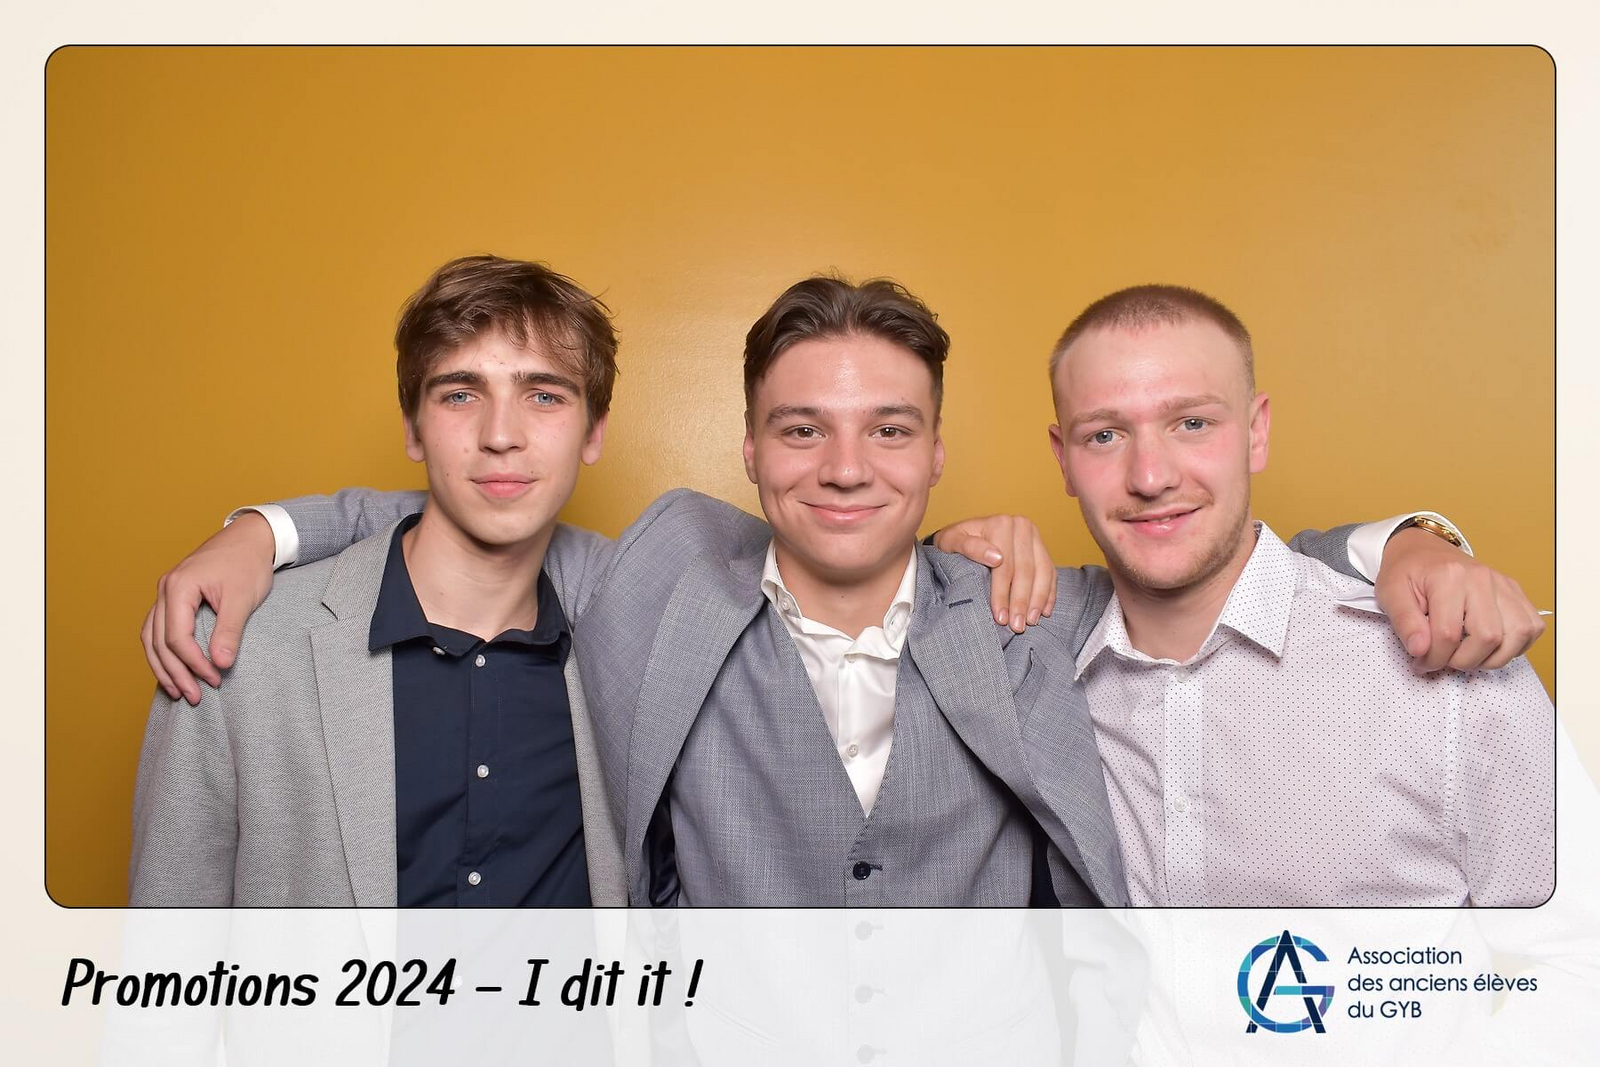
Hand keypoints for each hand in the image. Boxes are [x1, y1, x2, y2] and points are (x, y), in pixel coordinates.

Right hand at [140, 512, 277, 703]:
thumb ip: (229, 631)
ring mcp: (166, 592)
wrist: (250, 538)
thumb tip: (220, 664)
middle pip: (160, 641)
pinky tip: (172, 669)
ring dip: (163, 666)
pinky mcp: (173, 597)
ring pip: (152, 637)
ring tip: (178, 691)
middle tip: (193, 697)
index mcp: (179, 586)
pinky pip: (157, 629)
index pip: (177, 637)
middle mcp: (165, 589)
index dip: (194, 663)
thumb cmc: (248, 563)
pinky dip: (162, 651)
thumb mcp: (243, 598)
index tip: (214, 679)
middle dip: (176, 672)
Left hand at [932, 514, 1056, 632]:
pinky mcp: (1041, 549)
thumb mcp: (952, 541)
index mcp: (1001, 524)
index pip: (1005, 565)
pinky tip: (1044, 612)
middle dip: (1021, 602)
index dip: (1002, 594)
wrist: (964, 535)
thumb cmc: (955, 541)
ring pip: (1043, 572)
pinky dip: (1049, 594)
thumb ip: (970, 547)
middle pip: (1026, 570)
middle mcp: (1022, 526)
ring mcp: (1035, 537)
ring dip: (1038, 600)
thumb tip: (996, 558)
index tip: (1001, 617)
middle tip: (1017, 626)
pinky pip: (1051, 573)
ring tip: (1031, 622)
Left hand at [1375, 528, 1545, 671]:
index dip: (1434, 658)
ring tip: (1468, 655)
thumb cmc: (1407, 572)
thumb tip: (1420, 651)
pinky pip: (1531, 626)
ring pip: (1517, 634)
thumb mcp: (1390, 594)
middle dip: (1463, 661)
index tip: (1421, 661)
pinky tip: (1491, 647)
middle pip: (1488, 637)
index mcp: (1448, 577)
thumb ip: (1404, 623)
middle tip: (1444, 659)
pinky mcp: (1514, 591)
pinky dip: (1516, 645)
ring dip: (1494, 657)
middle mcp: (1481, 578)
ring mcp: (1502, 584)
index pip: (1448, 634)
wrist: (1422, 549)